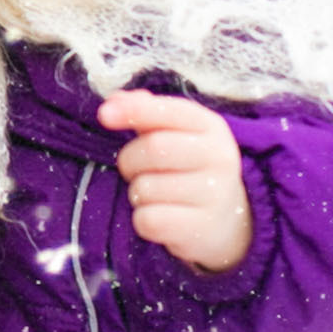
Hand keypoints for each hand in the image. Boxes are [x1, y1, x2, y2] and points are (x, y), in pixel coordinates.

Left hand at [98, 89, 250, 271]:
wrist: (228, 220)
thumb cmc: (190, 169)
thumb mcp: (177, 134)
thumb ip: (145, 113)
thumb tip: (112, 102)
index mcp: (212, 128)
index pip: (170, 111)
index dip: (133, 110)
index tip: (104, 115)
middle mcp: (220, 157)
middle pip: (154, 148)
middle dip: (130, 160)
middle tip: (136, 170)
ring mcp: (215, 195)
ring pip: (146, 188)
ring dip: (138, 193)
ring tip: (157, 195)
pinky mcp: (201, 229)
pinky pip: (148, 220)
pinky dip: (143, 220)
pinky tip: (161, 217)